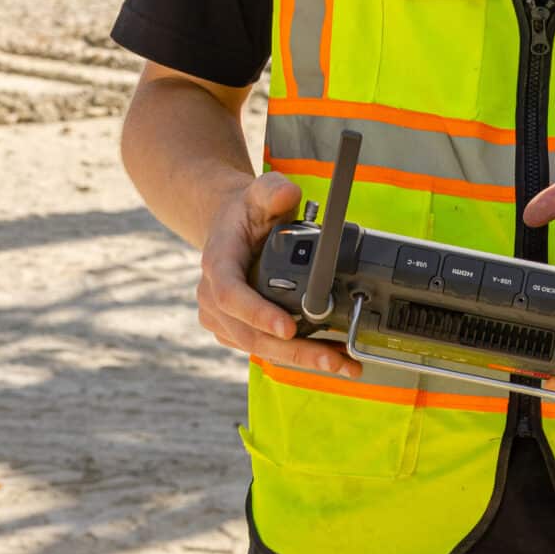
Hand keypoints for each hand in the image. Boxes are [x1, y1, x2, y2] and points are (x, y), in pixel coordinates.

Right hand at [196, 171, 358, 378]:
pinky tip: (329, 358)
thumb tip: (287, 196)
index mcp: (217, 263)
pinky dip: (296, 356)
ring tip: (341, 363)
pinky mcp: (235, 331)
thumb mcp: (259, 191)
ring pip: (260, 348)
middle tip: (331, 359)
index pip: (230, 294)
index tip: (289, 328)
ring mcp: (222, 318)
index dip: (258, 314)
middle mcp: (213, 297)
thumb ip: (272, 190)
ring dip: (301, 359)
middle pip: (250, 334)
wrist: (232, 227)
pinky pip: (265, 349)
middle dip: (293, 351)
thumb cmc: (247, 212)